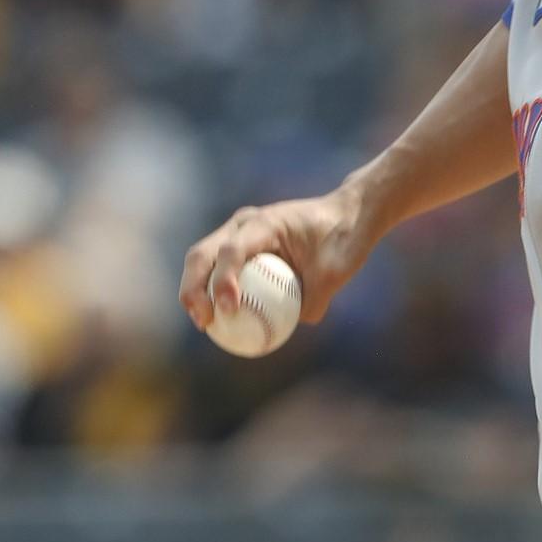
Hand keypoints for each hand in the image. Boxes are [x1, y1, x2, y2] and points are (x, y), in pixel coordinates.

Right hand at [179, 186, 377, 329]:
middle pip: (202, 255)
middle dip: (194, 289)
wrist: (347, 215)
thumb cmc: (343, 239)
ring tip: (204, 323)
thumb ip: (315, 298)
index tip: (230, 311)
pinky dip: (210, 291)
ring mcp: (237, 233)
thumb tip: (292, 326)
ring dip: (194, 291)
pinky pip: (217, 269)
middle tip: (205, 321)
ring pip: (202, 260)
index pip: (232, 251)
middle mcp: (244, 224)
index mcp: (266, 223)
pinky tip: (218, 320)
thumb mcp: (337, 271)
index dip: (223, 282)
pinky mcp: (240, 247)